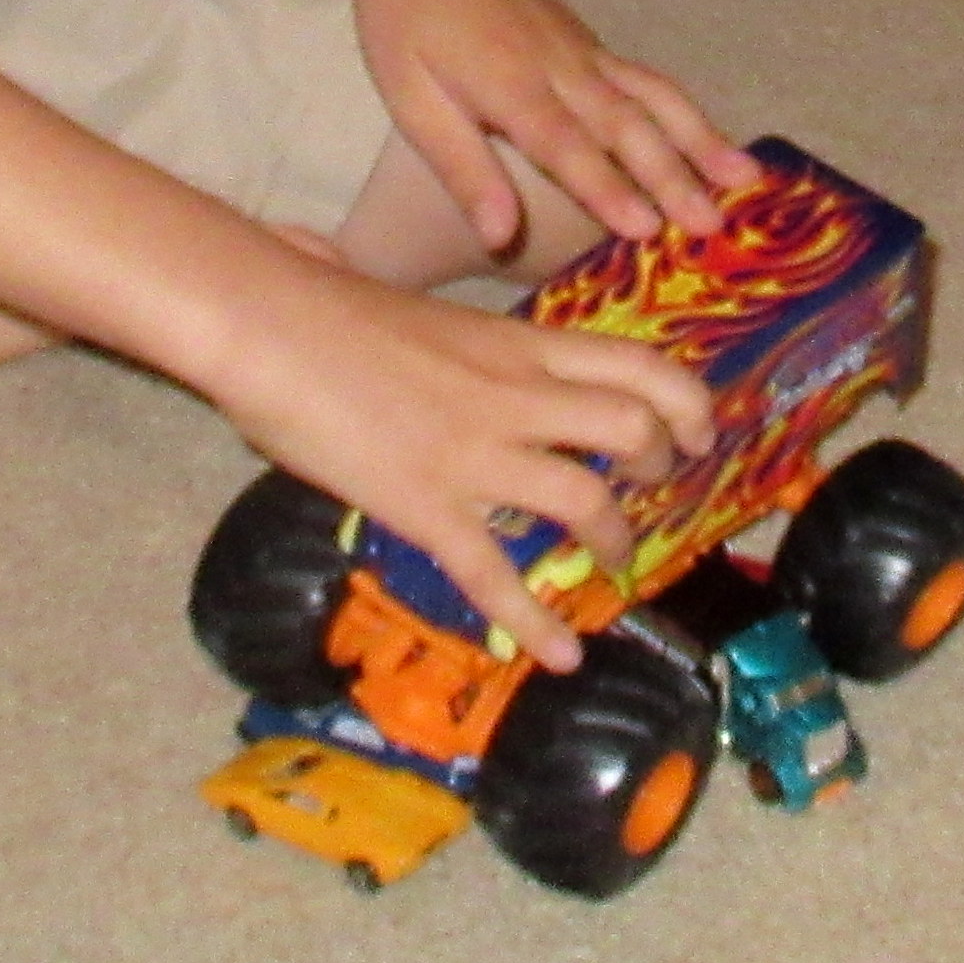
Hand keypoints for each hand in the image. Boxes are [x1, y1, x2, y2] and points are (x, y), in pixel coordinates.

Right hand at [204, 259, 717, 667]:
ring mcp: (475, 452)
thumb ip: (450, 332)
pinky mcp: (427, 504)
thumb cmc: (319, 305)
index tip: (698, 431)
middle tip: (657, 493)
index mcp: (516, 344)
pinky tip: (560, 657)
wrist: (264, 324)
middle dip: (665, 470)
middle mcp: (514, 394)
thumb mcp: (420, 311)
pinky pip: (496, 574)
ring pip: (587, 500)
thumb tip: (436, 318)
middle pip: (634, 428)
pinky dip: (536, 623)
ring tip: (614, 567)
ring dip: (614, 542)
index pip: (638, 365)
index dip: (686, 403)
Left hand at [346, 0, 751, 250]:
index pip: (563, 143)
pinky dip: (688, 114)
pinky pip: (649, 82)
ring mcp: (583, 52)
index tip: (645, 227)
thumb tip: (498, 236)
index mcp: (509, 83)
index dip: (604, 187)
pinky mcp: (591, 46)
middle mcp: (560, 67)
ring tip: (747, 180)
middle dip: (673, 176)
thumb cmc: (406, 20)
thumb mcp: (410, 98)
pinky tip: (716, 144)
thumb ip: (461, 168)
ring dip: (701, 140)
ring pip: (653, 98)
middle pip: (625, 125)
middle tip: (714, 223)